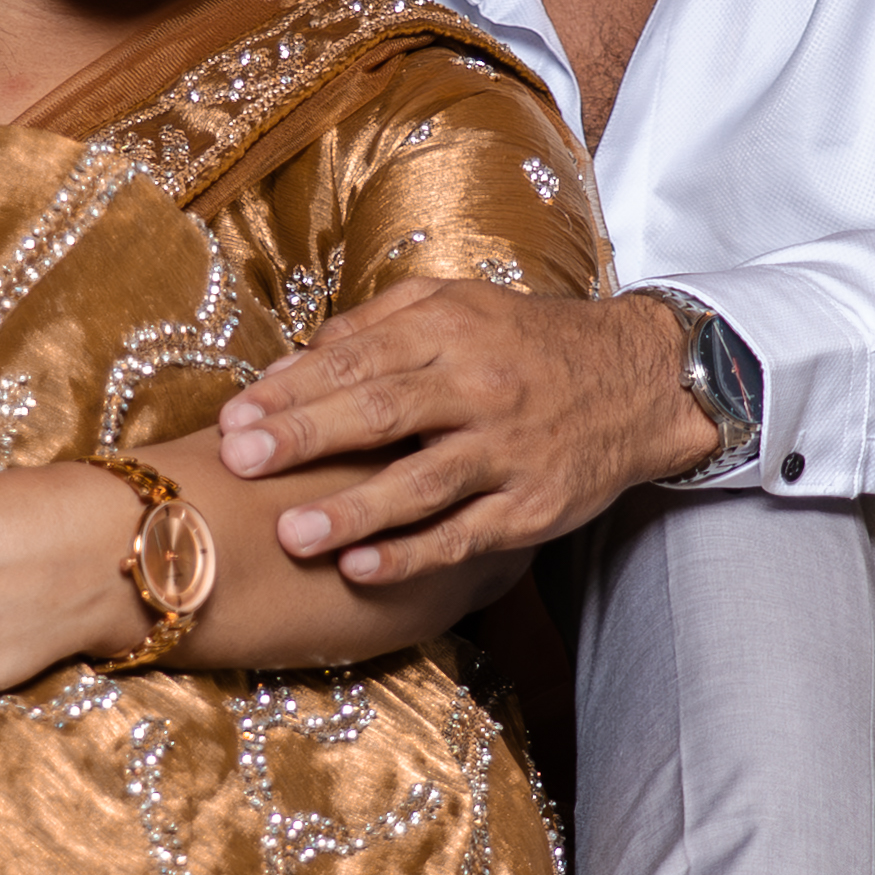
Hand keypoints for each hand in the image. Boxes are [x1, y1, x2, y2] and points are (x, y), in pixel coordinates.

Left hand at [212, 279, 714, 578]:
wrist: (639, 380)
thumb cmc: (526, 343)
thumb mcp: (458, 305)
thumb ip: (375, 325)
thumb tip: (293, 359)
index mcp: (451, 331)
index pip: (358, 360)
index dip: (292, 390)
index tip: (235, 418)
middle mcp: (479, 388)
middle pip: (382, 412)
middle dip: (306, 438)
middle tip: (241, 462)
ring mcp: (509, 451)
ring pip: (423, 483)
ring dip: (355, 510)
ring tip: (292, 532)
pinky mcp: (533, 506)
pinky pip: (465, 534)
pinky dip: (414, 555)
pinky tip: (362, 570)